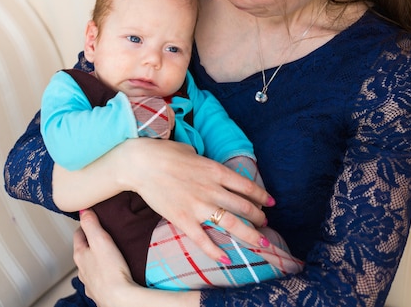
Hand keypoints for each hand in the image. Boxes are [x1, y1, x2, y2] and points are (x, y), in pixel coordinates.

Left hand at [74, 209, 199, 306]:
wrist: (120, 299)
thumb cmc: (111, 271)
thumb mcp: (100, 240)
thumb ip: (91, 224)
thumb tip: (83, 210)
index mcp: (80, 255)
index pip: (78, 234)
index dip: (85, 225)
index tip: (92, 219)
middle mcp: (82, 271)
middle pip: (84, 251)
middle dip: (91, 243)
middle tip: (103, 236)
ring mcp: (91, 283)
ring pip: (91, 267)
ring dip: (97, 261)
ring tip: (109, 255)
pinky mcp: (101, 293)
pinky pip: (100, 280)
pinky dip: (104, 275)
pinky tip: (113, 274)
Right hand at [119, 139, 273, 261]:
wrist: (140, 163)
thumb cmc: (164, 153)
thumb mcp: (191, 151)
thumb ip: (204, 162)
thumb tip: (208, 168)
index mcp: (215, 171)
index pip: (247, 186)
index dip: (262, 196)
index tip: (270, 203)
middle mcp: (212, 189)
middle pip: (244, 207)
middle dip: (259, 217)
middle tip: (265, 224)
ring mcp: (198, 205)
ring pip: (232, 224)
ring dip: (249, 234)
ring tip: (260, 242)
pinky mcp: (183, 219)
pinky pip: (203, 239)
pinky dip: (216, 251)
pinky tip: (226, 258)